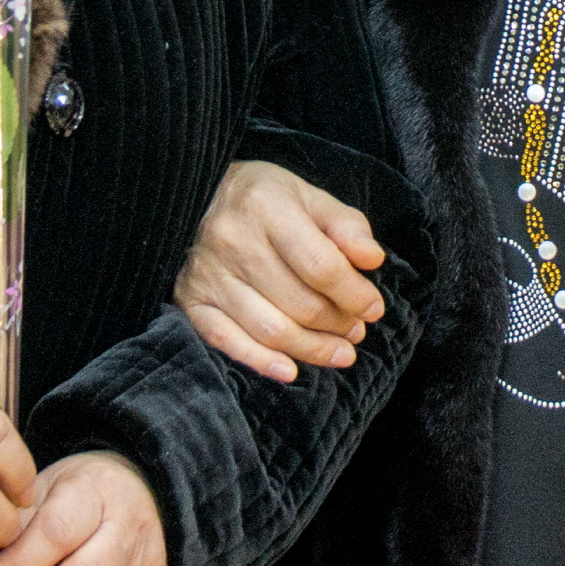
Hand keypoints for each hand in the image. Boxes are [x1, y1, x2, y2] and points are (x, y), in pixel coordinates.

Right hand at [175, 158, 388, 382]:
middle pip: (298, 302)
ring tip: (340, 352)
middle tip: (357, 331)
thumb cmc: (268, 200)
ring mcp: (208, 273)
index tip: (374, 309)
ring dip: (312, 348)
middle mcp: (232, 240)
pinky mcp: (189, 298)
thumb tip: (373, 260)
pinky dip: (260, 361)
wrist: (204, 195)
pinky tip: (290, 370)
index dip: (354, 294)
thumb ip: (347, 227)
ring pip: (269, 328)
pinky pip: (226, 340)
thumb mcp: (311, 198)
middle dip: (337, 324)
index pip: (320, 265)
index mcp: (267, 207)